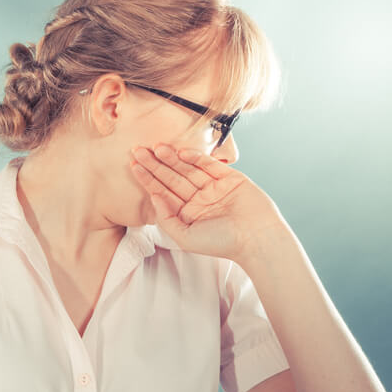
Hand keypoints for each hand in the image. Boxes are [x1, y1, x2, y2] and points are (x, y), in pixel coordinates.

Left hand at [129, 143, 285, 261]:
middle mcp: (199, 198)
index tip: (134, 166)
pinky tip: (180, 152)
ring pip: (188, 169)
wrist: (257, 240)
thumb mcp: (185, 237)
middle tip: (138, 150)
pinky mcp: (230, 178)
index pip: (163, 192)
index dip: (148, 179)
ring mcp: (214, 187)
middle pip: (172, 178)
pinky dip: (196, 158)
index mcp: (187, 212)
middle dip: (155, 164)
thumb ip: (166, 218)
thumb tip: (153, 196)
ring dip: (172, 158)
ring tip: (156, 147)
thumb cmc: (221, 243)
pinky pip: (209, 165)